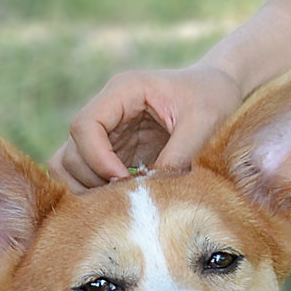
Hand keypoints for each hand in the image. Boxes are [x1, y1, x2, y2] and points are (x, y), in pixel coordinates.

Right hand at [49, 65, 242, 191]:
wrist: (220, 89)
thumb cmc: (213, 97)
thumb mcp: (204, 122)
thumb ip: (180, 154)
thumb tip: (154, 191)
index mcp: (123, 91)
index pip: (84, 126)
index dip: (97, 158)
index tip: (124, 180)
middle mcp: (107, 111)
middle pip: (71, 151)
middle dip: (93, 179)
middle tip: (127, 196)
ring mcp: (108, 133)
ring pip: (70, 165)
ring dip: (88, 188)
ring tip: (124, 200)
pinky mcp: (115, 152)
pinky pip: (87, 175)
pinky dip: (97, 192)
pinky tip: (127, 199)